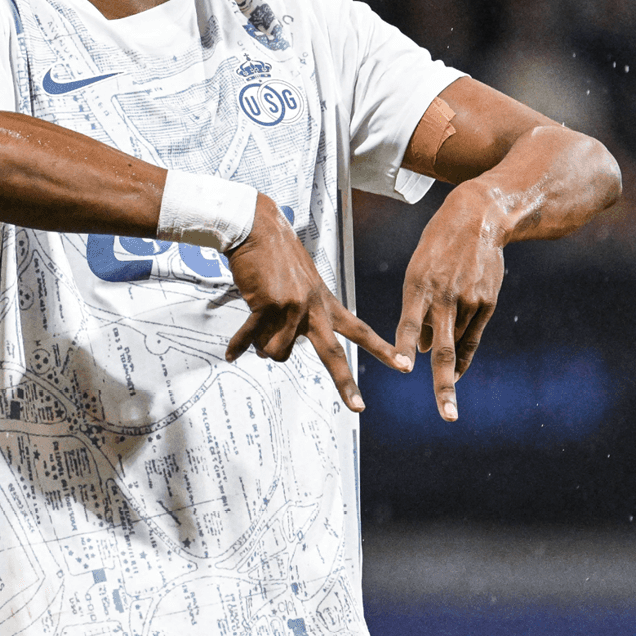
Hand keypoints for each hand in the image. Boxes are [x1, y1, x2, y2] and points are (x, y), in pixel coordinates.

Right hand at [223, 194, 402, 411]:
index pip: (359, 329)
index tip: (404, 365)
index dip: (381, 349)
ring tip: (255, 331)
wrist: (256, 228)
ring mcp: (292, 307)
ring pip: (277, 352)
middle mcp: (313, 307)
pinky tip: (232, 353)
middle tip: (358, 406)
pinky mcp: (268, 305)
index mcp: (324, 301)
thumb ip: (295, 315)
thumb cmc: (273, 254)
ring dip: (263, 346)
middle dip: (346, 383)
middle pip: (333, 353)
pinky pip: (252, 339)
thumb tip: (274, 350)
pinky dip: (239, 346)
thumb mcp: (298, 283)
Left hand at [393, 182, 508, 421]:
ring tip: (440, 378)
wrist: (479, 218)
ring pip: (456, 344)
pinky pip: (473, 338)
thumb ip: (418, 311)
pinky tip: (458, 372)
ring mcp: (469, 301)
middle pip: (443, 349)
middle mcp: (444, 296)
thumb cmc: (438, 247)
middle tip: (447, 414)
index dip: (404, 345)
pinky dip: (464, 356)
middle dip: (443, 385)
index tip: (403, 366)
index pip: (409, 322)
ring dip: (446, 363)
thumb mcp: (419, 270)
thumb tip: (421, 351)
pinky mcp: (487, 303)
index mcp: (418, 285)